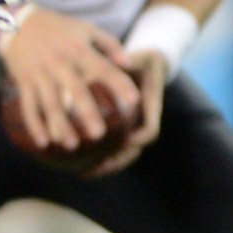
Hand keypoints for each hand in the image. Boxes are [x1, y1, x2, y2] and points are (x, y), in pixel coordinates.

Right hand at [0, 5, 141, 153]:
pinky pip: (28, 106)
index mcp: (77, 49)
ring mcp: (39, 74)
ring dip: (59, 125)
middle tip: (99, 134)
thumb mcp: (85, 28)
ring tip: (72, 145)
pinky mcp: (24, 82)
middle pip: (74, 90)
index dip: (118, 83)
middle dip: (86, 112)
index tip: (134, 100)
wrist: (16, 23)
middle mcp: (59, 63)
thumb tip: (129, 64)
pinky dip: (34, 125)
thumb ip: (110, 44)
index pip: (101, 67)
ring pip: (49, 103)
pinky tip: (44, 142)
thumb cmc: (58, 28)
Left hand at [87, 49, 167, 177]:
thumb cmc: (136, 59)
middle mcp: (145, 121)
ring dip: (108, 165)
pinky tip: (81, 164)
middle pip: (136, 149)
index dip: (138, 139)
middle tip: (96, 168)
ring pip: (126, 154)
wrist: (146, 64)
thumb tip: (105, 66)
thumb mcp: (131, 59)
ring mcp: (136, 127)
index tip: (123, 143)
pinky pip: (116, 148)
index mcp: (151, 106)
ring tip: (85, 173)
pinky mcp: (126, 130)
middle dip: (116, 160)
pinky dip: (101, 157)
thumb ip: (118, 65)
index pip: (150, 130)